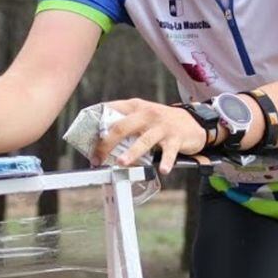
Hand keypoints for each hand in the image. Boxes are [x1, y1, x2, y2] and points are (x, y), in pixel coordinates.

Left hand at [92, 98, 207, 175]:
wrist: (192, 121)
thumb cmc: (160, 122)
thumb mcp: (142, 116)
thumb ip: (125, 124)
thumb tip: (101, 144)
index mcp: (135, 106)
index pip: (111, 109)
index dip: (96, 123)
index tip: (85, 138)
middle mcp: (147, 114)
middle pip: (123, 126)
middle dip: (107, 143)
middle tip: (98, 158)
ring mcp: (162, 126)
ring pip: (144, 140)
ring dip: (131, 153)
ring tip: (121, 163)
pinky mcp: (176, 138)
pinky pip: (169, 152)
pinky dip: (166, 162)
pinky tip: (162, 170)